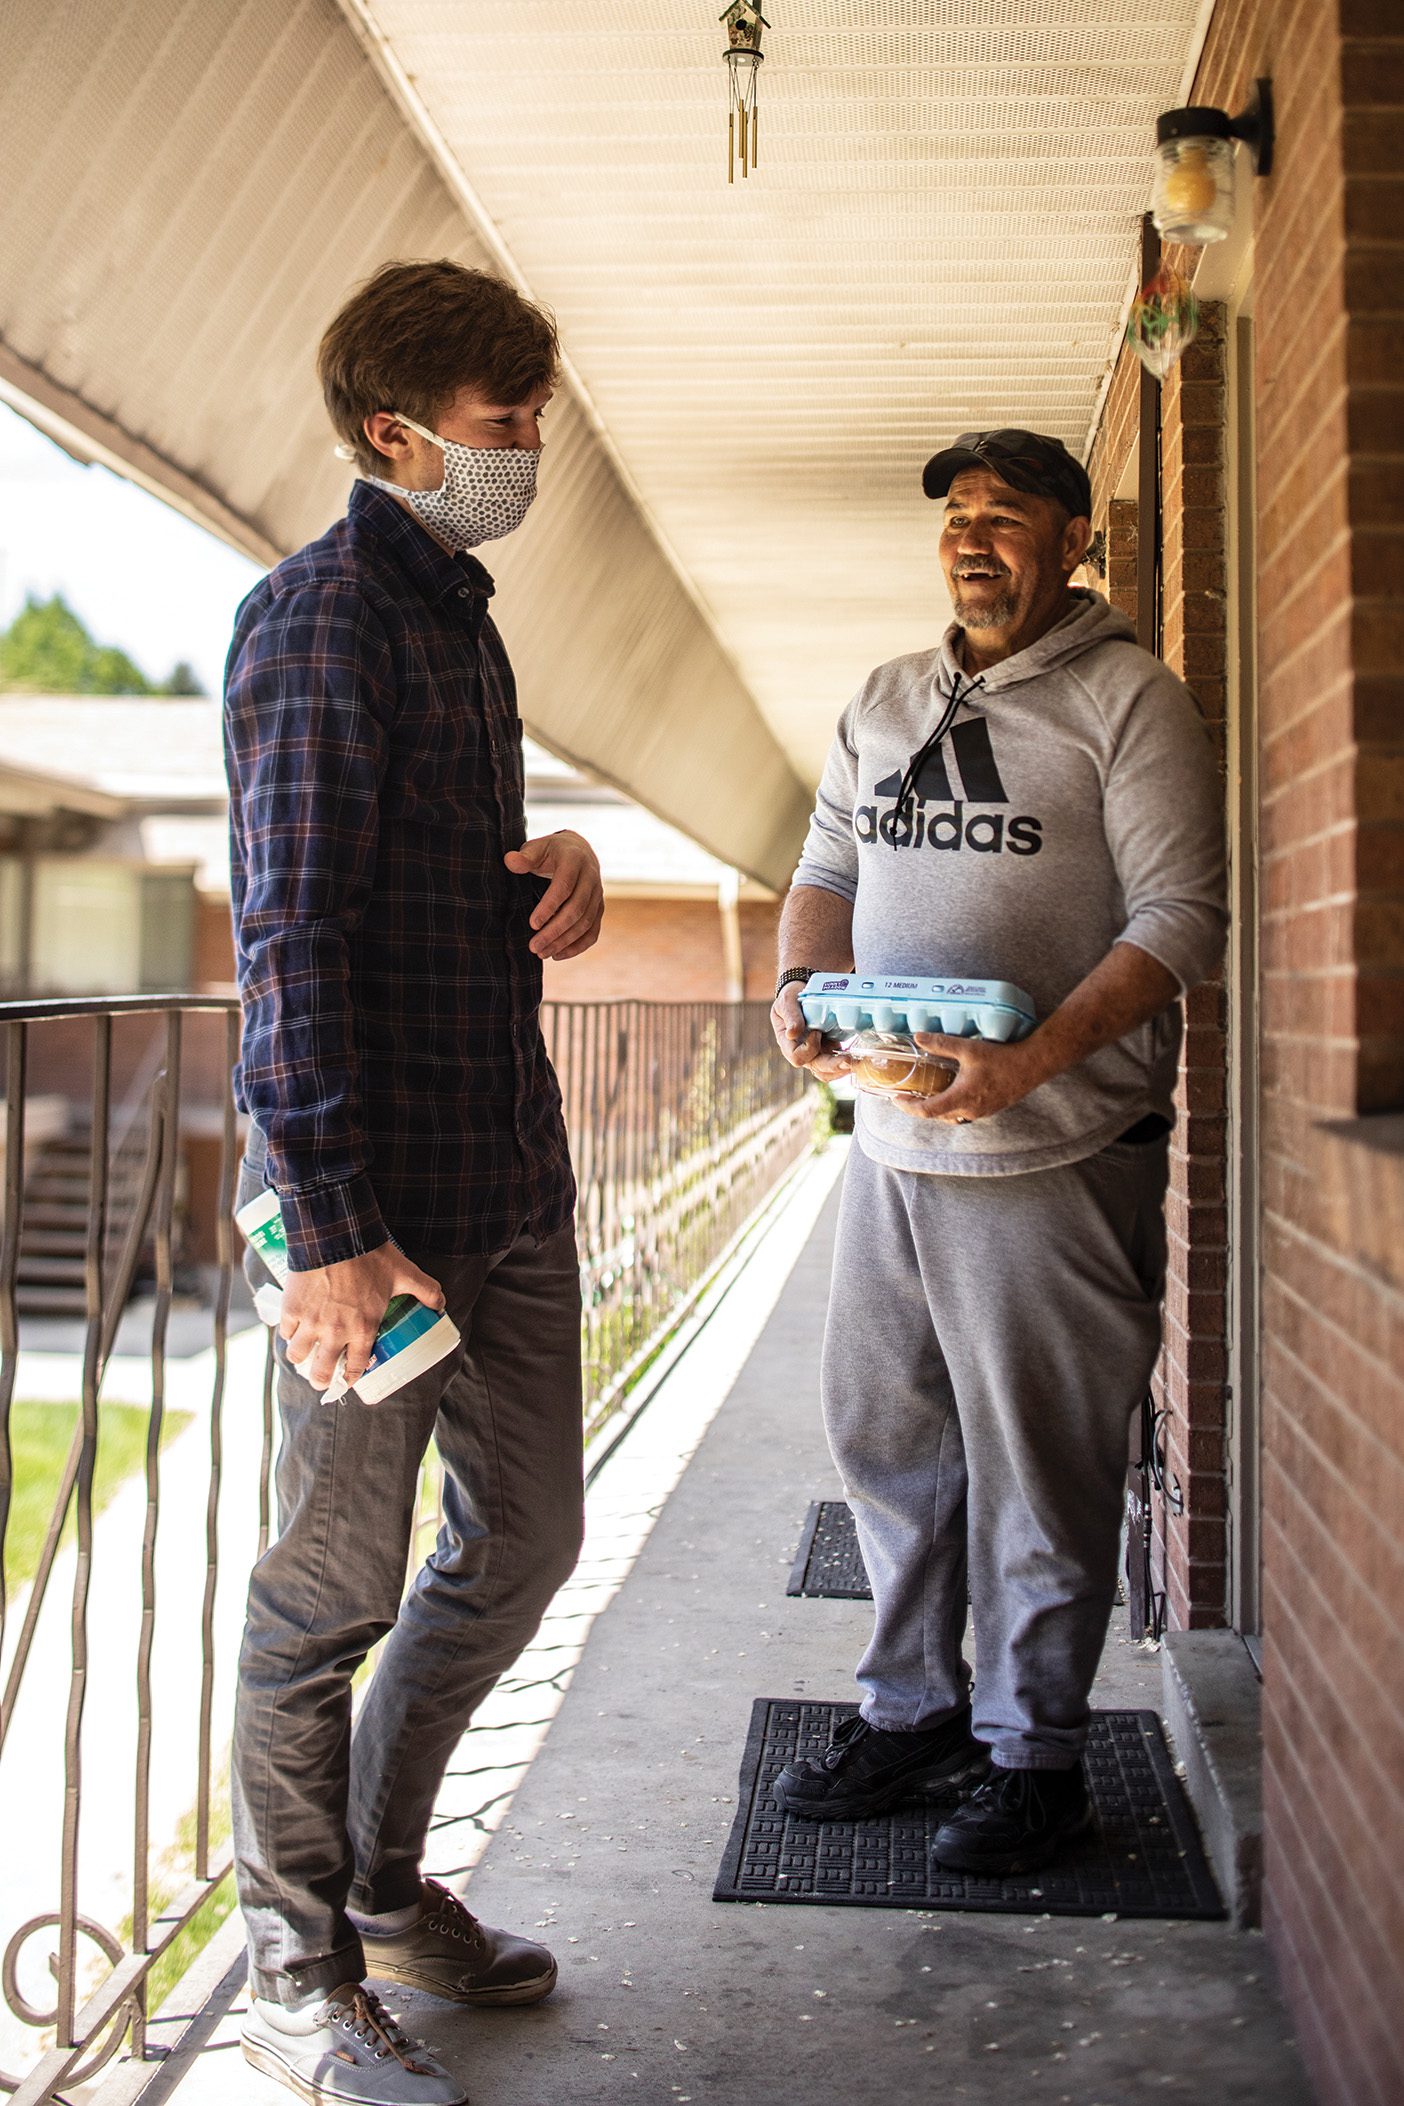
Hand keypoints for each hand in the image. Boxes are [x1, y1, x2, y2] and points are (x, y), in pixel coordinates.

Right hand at [280, 1242, 445, 1394]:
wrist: (337, 1236)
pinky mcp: (291, 1309)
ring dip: (301, 1358)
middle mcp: (334, 1333)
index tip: (348, 1379)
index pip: (355, 1368)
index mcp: (362, 1329)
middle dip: (321, 1380)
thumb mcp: (405, 1274)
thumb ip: (426, 1291)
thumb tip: (441, 1304)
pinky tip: (294, 1331)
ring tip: (304, 1356)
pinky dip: (289, 1334)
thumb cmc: (371, 1256)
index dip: (351, 1378)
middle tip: (321, 1379)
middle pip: (320, 1373)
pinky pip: (284, 1333)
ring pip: (297, 1356)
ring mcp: (310, 1323)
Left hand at [505, 831, 603, 959]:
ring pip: (585, 924)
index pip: (564, 887)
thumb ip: (524, 856)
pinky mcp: (599, 908)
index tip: (532, 924)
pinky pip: (592, 932)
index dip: (549, 907)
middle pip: (576, 909)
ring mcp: (598, 895)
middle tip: (534, 946)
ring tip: (541, 953)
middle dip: (555, 931)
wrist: (577, 851)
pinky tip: (558, 955)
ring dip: (564, 942)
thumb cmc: (551, 852)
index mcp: (574, 860)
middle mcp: (591, 878)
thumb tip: (510, 861)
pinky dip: (577, 946)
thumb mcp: (537, 848)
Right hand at [769, 984, 854, 1077]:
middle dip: (832, 1065)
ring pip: (826, 1071)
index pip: (797, 1057)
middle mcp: (802, 1051)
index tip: (816, 1031)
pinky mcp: (828, 1049)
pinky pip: (835, 1065)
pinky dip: (845, 1064)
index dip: (808, 1048)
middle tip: (848, 1060)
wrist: (803, 993)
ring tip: (855, 1063)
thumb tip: (792, 1033)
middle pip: (815, 1067)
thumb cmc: (792, 997)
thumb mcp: (787, 1000)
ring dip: (840, 1070)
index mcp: (788, 1042)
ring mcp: (816, 1052)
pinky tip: (857, 1058)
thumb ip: (790, 1015)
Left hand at [891, 1032, 1042, 1123]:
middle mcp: (970, 1110)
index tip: (896, 1099)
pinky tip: (953, 1091)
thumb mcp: (968, 1048)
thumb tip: (918, 1036)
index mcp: (961, 1098)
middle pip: (937, 1116)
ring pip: (952, 1116)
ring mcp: (982, 1112)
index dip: (908, 1107)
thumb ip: (941, 1043)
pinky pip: (965, 1113)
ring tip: (927, 1093)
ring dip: (938, 1108)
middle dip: (920, 1107)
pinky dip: (953, 1106)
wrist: (1033, 1065)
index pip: (927, 1111)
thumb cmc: (1002, 1058)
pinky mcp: (991, 1109)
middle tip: (908, 1094)